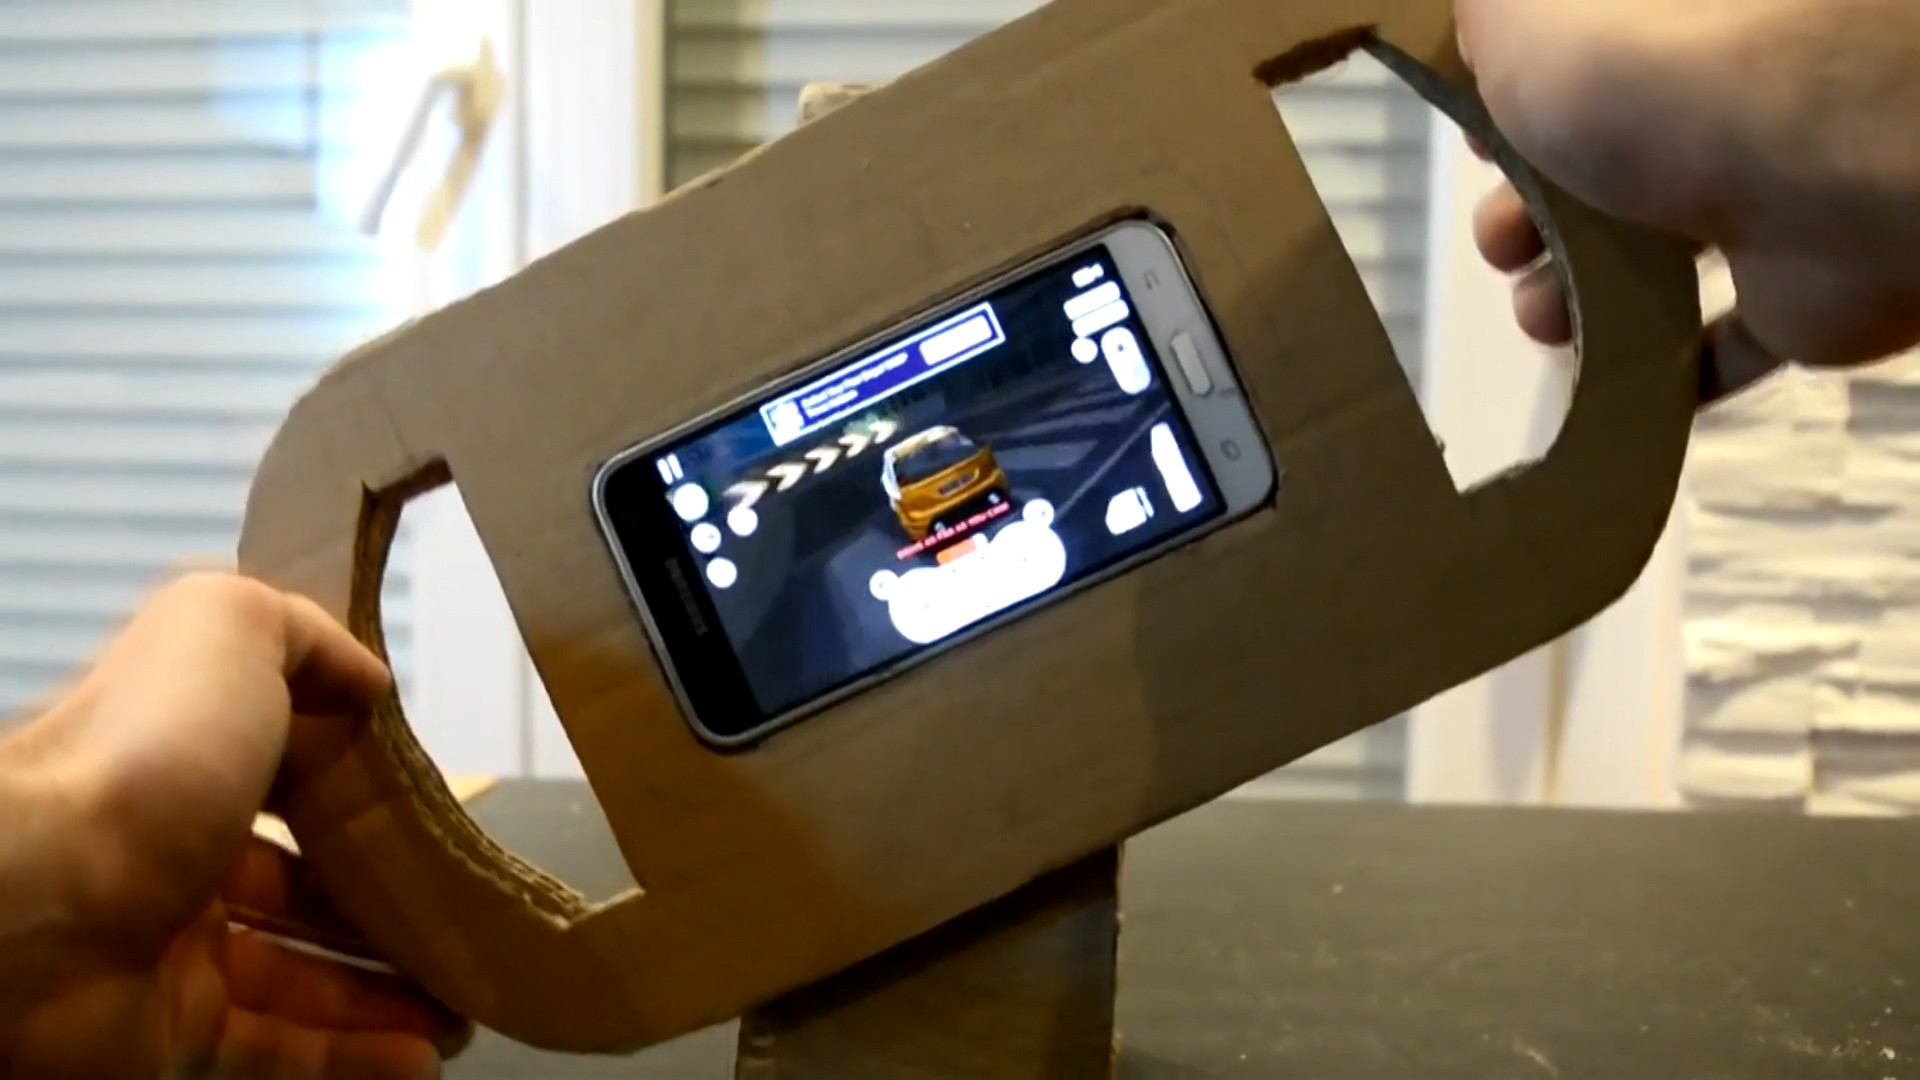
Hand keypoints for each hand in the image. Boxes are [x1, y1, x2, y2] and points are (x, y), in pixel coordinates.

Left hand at [0, 572, 468, 1077]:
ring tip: (466, 1003)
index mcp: (184, 761)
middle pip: (304, 885)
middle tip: (467, 920)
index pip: (287, 776)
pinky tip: (425, 1057)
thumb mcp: (225, 631)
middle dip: (388, 903)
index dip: (363, 791)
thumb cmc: (143, 760)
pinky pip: (282, 1052)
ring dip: (391, 990)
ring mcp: (174, 955)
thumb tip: (368, 682)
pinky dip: (359, 1057)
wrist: (31, 904)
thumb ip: (303, 633)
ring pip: (303, 975)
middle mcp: (175, 855)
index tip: (437, 810)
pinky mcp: (174, 1038)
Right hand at [1456, 0, 1919, 400]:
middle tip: (1501, 246)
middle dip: (1535, 215)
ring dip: (1584, 297)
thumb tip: (1483, 29)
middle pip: (1612, 166)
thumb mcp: (1527, 12)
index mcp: (1667, 26)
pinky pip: (1726, 340)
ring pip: (1664, 255)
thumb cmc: (1652, 72)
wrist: (1816, 162)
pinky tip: (1611, 384)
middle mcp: (1724, 98)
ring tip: (1543, 317)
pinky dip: (1671, 370)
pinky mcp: (1804, 290)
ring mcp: (1774, 194)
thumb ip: (1493, 14)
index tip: (1478, 148)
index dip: (1519, 107)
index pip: (1582, 64)